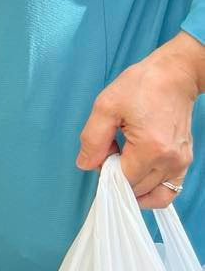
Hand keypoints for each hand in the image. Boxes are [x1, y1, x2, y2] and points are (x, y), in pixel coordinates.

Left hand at [77, 32, 204, 207]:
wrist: (173, 76)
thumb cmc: (140, 87)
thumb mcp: (106, 107)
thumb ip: (92, 139)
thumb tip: (85, 165)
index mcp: (150, 148)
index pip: (122, 179)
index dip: (105, 170)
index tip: (101, 152)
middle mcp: (170, 161)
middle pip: (136, 189)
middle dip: (117, 177)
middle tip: (110, 151)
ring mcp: (180, 163)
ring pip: (153, 194)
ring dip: (133, 185)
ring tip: (123, 160)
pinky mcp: (185, 161)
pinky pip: (169, 190)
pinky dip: (151, 191)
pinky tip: (137, 176)